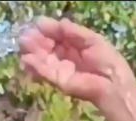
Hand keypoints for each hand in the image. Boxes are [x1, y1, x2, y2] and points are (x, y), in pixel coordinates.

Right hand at [18, 17, 135, 103]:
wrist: (112, 83)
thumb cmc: (106, 60)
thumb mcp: (91, 39)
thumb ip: (74, 31)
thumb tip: (58, 22)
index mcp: (75, 46)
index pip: (57, 36)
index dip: (47, 30)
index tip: (37, 24)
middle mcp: (66, 57)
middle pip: (47, 48)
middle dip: (36, 41)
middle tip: (25, 36)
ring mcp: (61, 70)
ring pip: (43, 59)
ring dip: (32, 52)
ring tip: (23, 44)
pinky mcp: (59, 82)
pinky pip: (44, 72)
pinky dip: (35, 66)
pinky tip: (26, 59)